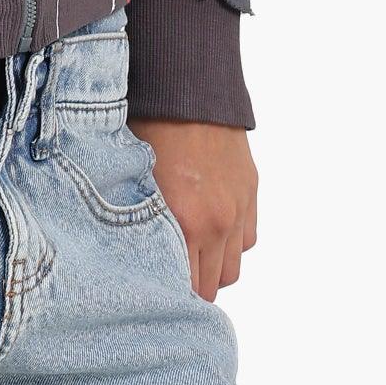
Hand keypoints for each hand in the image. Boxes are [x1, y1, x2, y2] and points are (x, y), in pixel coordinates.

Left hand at [132, 119, 257, 301]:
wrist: (187, 89)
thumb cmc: (149, 129)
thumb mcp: (134, 180)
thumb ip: (140, 226)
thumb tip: (135, 259)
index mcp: (184, 221)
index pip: (187, 288)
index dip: (172, 295)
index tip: (158, 293)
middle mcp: (217, 221)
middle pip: (213, 285)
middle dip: (193, 287)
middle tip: (173, 277)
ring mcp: (238, 207)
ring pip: (233, 267)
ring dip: (214, 267)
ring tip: (192, 254)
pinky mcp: (251, 192)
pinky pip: (248, 239)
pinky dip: (233, 242)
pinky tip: (212, 229)